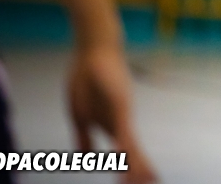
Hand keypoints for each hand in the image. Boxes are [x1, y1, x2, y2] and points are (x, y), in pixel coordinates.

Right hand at [68, 45, 156, 183]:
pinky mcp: (119, 102)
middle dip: (137, 172)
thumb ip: (83, 137)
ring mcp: (121, 112)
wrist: (93, 49)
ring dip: (135, 165)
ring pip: (131, 144)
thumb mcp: (78, 114)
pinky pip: (122, 126)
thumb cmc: (87, 78)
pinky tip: (126, 155)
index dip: (129, 170)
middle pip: (132, 152)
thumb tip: (86, 157)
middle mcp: (120, 121)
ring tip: (142, 181)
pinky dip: (124, 144)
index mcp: (111, 125)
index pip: (124, 153)